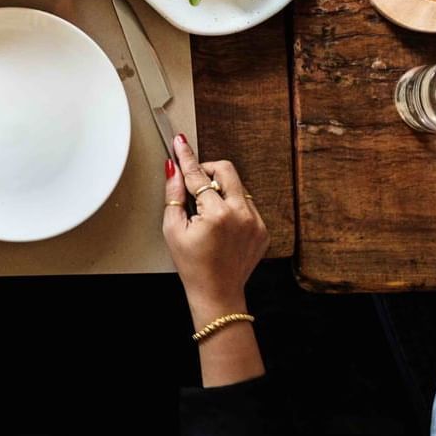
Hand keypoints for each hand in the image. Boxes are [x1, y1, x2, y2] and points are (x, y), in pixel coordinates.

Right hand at [162, 135, 267, 325]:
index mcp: (217, 214)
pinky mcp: (263, 229)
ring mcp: (256, 222)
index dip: (186, 156)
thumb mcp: (172, 230)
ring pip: (238, 185)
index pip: (197, 175)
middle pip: (226, 169)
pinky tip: (221, 224)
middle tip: (195, 183)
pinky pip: (246, 203)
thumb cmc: (192, 266)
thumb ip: (173, 195)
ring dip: (220, 188)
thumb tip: (173, 169)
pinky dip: (232, 205)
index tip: (180, 142)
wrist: (217, 293)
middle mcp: (241, 214)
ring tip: (207, 211)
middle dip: (208, 170)